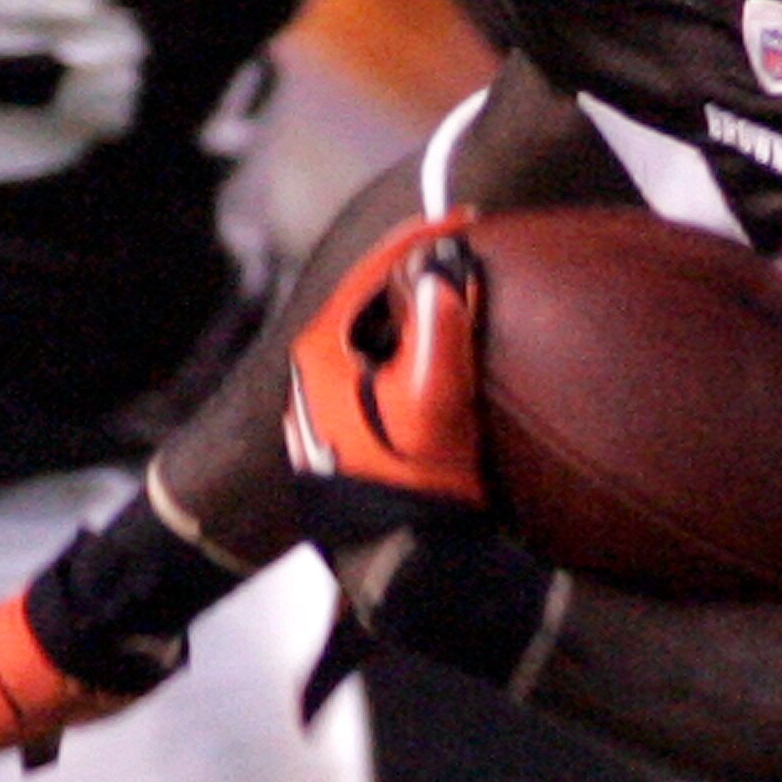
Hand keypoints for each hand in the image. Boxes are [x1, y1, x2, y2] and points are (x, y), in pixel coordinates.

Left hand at [284, 214, 487, 521]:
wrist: (404, 563)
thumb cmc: (415, 481)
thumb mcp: (435, 397)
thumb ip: (441, 325)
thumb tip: (444, 265)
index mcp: (320, 354)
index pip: (372, 273)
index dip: (422, 241)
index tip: (466, 219)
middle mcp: (313, 375)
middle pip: (374, 304)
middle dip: (421, 280)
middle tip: (469, 257)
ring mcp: (327, 408)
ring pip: (379, 339)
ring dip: (421, 319)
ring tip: (466, 302)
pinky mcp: (347, 435)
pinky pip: (384, 372)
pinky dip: (416, 354)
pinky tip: (449, 359)